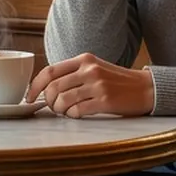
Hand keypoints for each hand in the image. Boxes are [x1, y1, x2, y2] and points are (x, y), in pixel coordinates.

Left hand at [28, 53, 154, 118]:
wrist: (146, 88)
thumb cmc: (117, 81)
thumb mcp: (95, 68)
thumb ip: (73, 73)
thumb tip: (45, 88)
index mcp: (84, 59)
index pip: (49, 70)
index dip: (35, 85)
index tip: (30, 97)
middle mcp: (89, 70)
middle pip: (53, 87)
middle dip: (48, 102)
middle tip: (53, 107)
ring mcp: (97, 85)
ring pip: (62, 101)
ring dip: (59, 110)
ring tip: (66, 111)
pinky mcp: (105, 101)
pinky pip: (77, 111)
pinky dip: (73, 115)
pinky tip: (79, 113)